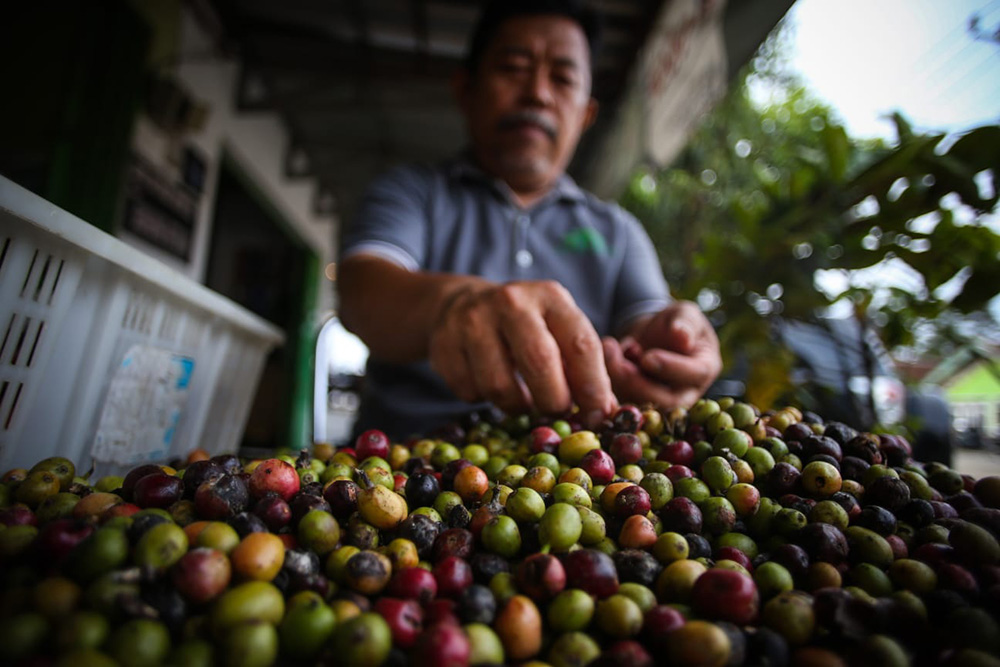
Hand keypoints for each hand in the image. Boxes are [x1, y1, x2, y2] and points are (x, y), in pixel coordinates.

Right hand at [428, 280, 617, 418]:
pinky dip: (484, 400)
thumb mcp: (558, 330)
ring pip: (499, 386)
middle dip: (554, 400)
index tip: (599, 415)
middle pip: (540, 362)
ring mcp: (472, 321)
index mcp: (550, 297)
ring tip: (522, 398)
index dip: (594, 386)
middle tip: (557, 410)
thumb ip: (585, 366)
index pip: (581, 344)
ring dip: (517, 405)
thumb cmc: (526, 326)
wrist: (461, 304)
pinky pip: (470, 392)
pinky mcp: (443, 345)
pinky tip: (489, 383)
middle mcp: (511, 302)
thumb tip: (606, 411)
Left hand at [602, 301, 720, 408]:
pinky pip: (623, 402)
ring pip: (640, 404)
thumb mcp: (683, 313)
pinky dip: (610, 381)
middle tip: (616, 359)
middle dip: (637, 382)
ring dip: (619, 380)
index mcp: (705, 368)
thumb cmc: (675, 322)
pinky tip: (605, 357)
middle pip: (666, 401)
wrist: (654, 334)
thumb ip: (685, 323)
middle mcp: (687, 392)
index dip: (670, 368)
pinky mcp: (639, 403)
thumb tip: (682, 337)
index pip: (694, 375)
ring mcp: (662, 401)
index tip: (647, 356)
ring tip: (609, 350)